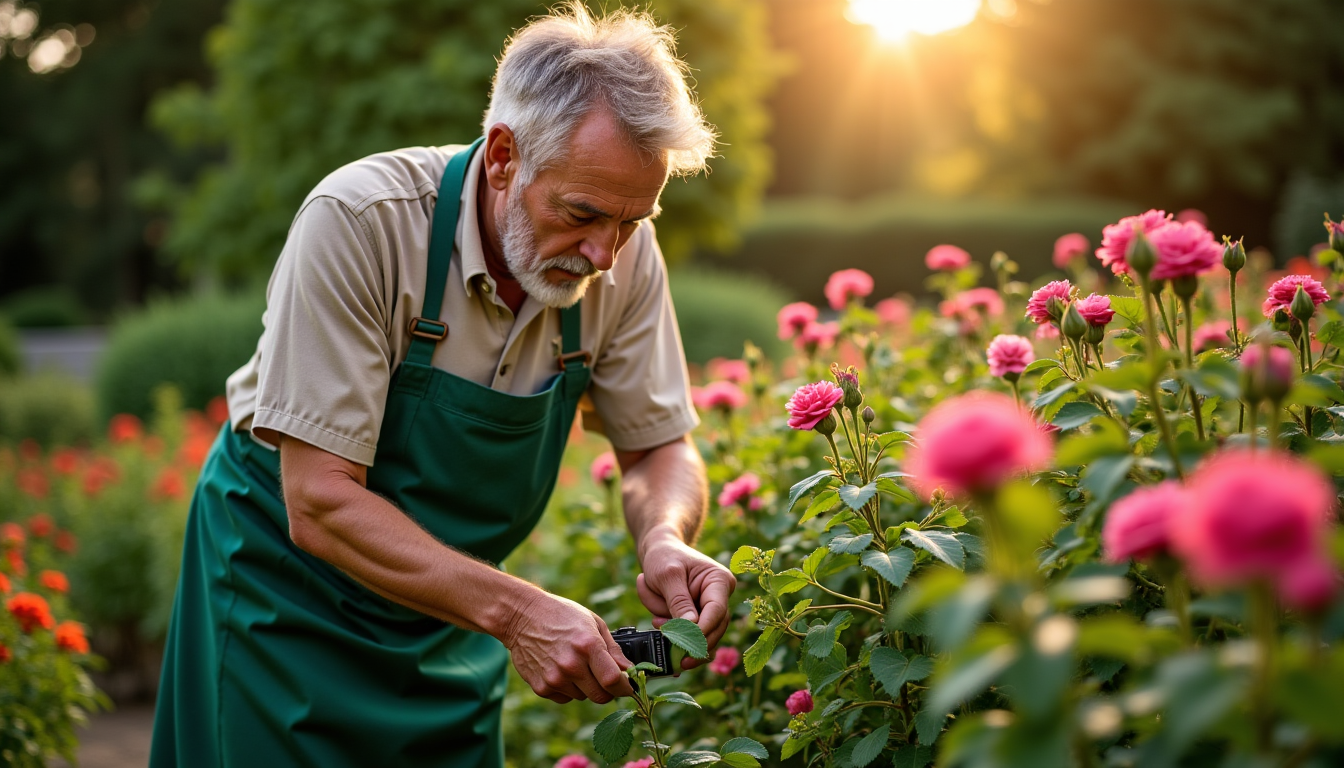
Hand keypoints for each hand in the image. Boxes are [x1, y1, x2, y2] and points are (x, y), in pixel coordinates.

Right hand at [499, 589, 633, 704]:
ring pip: (583, 697)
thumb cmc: (561, 615)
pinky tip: (560, 669)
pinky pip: (564, 698)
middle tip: (604, 677)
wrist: (521, 616)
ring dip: (585, 687)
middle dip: (607, 690)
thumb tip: (629, 670)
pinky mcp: (541, 688)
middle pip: (601, 696)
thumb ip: (613, 650)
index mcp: (588, 646)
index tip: (627, 686)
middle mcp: (571, 665)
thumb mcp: (593, 622)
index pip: (613, 681)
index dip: (624, 687)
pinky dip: (567, 689)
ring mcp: (554, 678)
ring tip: (575, 664)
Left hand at [636, 536, 736, 669]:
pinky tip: (657, 621)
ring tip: (654, 617)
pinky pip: (687, 634)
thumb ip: (679, 600)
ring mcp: (710, 610)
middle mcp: (720, 597)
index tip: (684, 644)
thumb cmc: (664, 557)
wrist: (658, 552)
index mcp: (719, 581)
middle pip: (713, 628)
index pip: (717, 611)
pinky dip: (670, 630)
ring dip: (673, 629)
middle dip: (685, 632)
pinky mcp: (698, 619)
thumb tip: (692, 627)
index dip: (702, 630)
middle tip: (662, 633)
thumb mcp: (667, 575)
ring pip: (697, 634)